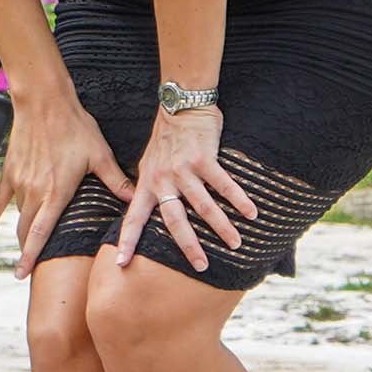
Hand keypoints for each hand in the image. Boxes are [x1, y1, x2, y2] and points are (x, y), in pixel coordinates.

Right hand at [0, 96, 136, 280]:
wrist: (44, 102)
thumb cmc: (74, 126)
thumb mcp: (100, 155)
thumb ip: (115, 181)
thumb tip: (134, 199)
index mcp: (56, 192)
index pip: (40, 233)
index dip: (31, 256)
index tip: (23, 274)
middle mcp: (34, 191)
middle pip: (25, 231)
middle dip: (27, 251)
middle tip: (29, 270)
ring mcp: (19, 182)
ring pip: (18, 216)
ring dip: (22, 232)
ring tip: (25, 248)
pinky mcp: (10, 171)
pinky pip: (0, 200)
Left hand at [115, 106, 259, 272]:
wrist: (181, 105)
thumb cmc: (166, 138)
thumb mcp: (148, 163)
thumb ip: (148, 187)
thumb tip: (138, 207)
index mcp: (147, 183)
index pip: (133, 218)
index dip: (126, 241)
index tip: (120, 264)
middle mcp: (163, 179)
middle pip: (175, 221)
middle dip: (188, 246)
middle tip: (201, 266)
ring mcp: (184, 170)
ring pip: (204, 206)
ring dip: (222, 227)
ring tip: (236, 244)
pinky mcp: (204, 158)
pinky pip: (224, 184)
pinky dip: (239, 200)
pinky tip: (252, 213)